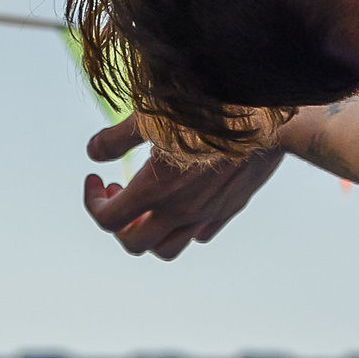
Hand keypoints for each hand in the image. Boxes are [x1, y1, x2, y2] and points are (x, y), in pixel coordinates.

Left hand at [82, 113, 288, 260]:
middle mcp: (179, 210)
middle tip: (117, 192)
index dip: (93, 202)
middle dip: (118, 223)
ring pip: (167, 249)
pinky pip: (200, 234)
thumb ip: (118, 138)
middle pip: (134, 243)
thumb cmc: (208, 109)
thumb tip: (94, 152)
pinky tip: (183, 198)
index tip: (97, 179)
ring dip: (149, 233)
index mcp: (155, 190)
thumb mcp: (151, 115)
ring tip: (147, 205)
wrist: (265, 117)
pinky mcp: (229, 209)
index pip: (108, 219)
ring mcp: (206, 214)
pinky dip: (183, 226)